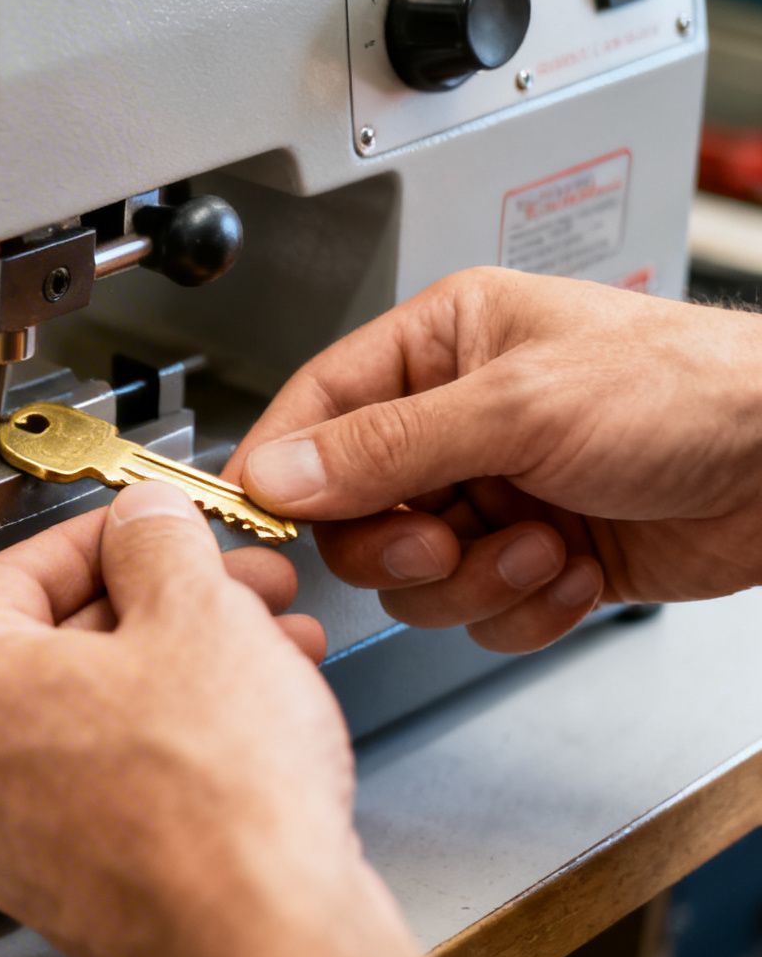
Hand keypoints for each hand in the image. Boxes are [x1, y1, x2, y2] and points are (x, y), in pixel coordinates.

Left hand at [0, 483, 510, 956]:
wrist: (263, 937)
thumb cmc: (216, 799)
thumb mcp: (198, 612)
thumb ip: (158, 540)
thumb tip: (142, 519)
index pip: (12, 574)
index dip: (98, 536)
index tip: (147, 524)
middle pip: (59, 648)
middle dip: (162, 604)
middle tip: (234, 583)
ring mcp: (10, 838)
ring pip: (96, 718)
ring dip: (184, 669)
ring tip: (272, 646)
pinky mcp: (66, 887)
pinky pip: (110, 785)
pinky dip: (173, 744)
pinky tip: (253, 721)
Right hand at [229, 269, 761, 652]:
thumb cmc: (690, 390)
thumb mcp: (518, 407)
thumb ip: (386, 446)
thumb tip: (279, 473)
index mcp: (440, 346)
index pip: (317, 409)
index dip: (285, 469)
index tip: (266, 520)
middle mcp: (456, 419)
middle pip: (353, 512)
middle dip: (401, 544)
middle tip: (443, 540)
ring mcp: (496, 492)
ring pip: (412, 574)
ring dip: (473, 581)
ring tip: (539, 548)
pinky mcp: (535, 556)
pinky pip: (476, 610)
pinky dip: (521, 609)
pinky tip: (574, 571)